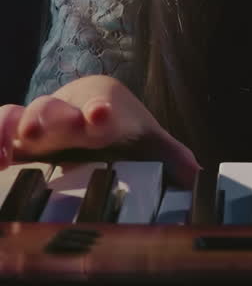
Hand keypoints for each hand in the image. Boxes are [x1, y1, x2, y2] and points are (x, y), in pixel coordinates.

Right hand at [0, 75, 201, 188]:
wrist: (93, 107)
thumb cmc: (123, 130)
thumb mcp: (149, 143)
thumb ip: (172, 158)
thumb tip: (198, 178)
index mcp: (104, 112)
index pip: (103, 108)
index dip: (101, 112)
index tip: (100, 115)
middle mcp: (68, 113)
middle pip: (55, 110)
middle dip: (47, 118)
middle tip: (37, 131)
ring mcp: (39, 122)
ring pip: (19, 116)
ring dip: (12, 128)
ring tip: (8, 147)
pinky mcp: (16, 135)